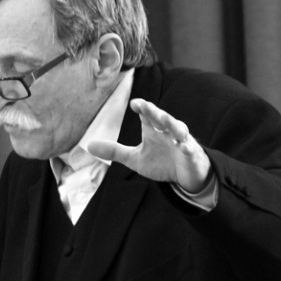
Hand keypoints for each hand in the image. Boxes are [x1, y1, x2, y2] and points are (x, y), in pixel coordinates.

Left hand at [87, 98, 211, 192]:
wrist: (185, 177)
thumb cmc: (161, 162)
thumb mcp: (135, 158)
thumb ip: (114, 151)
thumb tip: (89, 146)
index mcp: (154, 130)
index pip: (147, 115)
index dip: (143, 108)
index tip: (134, 103)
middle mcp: (168, 132)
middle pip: (162, 119)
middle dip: (155, 112)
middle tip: (146, 106)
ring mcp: (181, 142)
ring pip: (179, 129)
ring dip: (173, 124)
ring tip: (166, 120)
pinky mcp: (192, 154)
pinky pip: (190, 149)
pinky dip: (187, 147)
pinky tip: (184, 146)